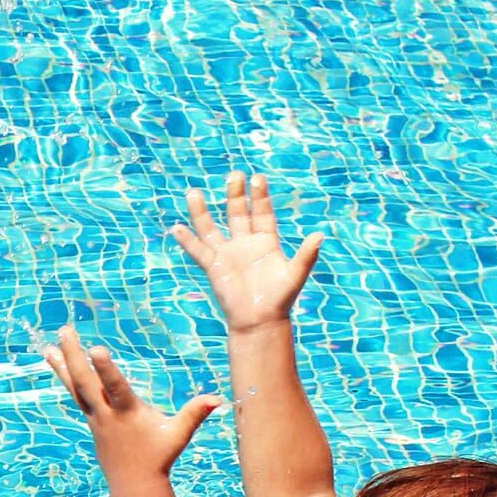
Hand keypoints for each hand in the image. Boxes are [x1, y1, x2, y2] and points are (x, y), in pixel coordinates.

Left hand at [42, 323, 224, 483]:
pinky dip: (66, 378)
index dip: (106, 368)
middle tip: (65, 331)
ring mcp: (95, 417)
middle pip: (86, 382)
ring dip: (62, 365)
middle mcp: (106, 414)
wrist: (134, 484)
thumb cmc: (159, 457)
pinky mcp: (92, 420)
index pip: (115, 387)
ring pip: (75, 388)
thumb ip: (195, 413)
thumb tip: (219, 399)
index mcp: (127, 413)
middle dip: (75, 356)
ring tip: (48, 347)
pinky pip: (76, 394)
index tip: (95, 348)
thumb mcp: (178, 435)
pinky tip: (58, 363)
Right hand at [174, 173, 324, 333]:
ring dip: (202, 212)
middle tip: (234, 175)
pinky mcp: (214, 268)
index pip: (262, 212)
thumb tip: (320, 235)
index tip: (258, 178)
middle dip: (235, 195)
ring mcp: (227, 254)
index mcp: (266, 241)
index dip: (260, 196)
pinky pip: (198, 251)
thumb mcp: (295, 275)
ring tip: (193, 192)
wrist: (260, 321)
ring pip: (211, 228)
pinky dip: (187, 241)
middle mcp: (245, 243)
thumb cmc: (280, 299)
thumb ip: (306, 255)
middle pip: (237, 213)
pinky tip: (176, 228)